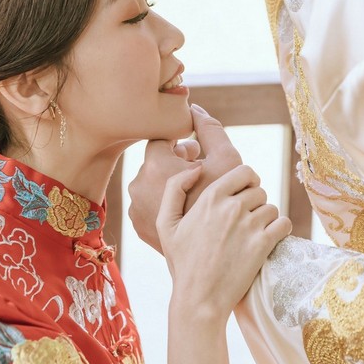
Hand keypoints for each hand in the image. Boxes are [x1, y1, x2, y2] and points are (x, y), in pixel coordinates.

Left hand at [128, 104, 241, 251]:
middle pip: (156, 161)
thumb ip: (210, 128)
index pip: (162, 138)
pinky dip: (164, 202)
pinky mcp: (138, 226)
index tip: (197, 152)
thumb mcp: (227, 160)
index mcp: (155, 165)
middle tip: (200, 170)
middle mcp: (137, 185)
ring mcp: (135, 208)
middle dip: (176, 162)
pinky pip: (149, 203)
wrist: (217, 255)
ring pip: (152, 183)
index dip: (182, 142)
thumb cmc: (227, 203)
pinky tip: (186, 209)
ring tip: (195, 191)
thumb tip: (194, 107)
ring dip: (170, 182)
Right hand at [158, 164, 291, 319]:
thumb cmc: (182, 262)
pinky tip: (269, 238)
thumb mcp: (165, 223)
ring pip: (271, 208)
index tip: (245, 193)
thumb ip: (175, 187)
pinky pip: (284, 224)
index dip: (248, 181)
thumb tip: (197, 168)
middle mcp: (231, 207)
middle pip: (259, 191)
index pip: (244, 172)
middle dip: (255, 203)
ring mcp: (249, 225)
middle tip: (245, 220)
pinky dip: (280, 229)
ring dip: (266, 218)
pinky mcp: (263, 244)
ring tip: (254, 233)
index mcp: (210, 197)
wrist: (199, 298)